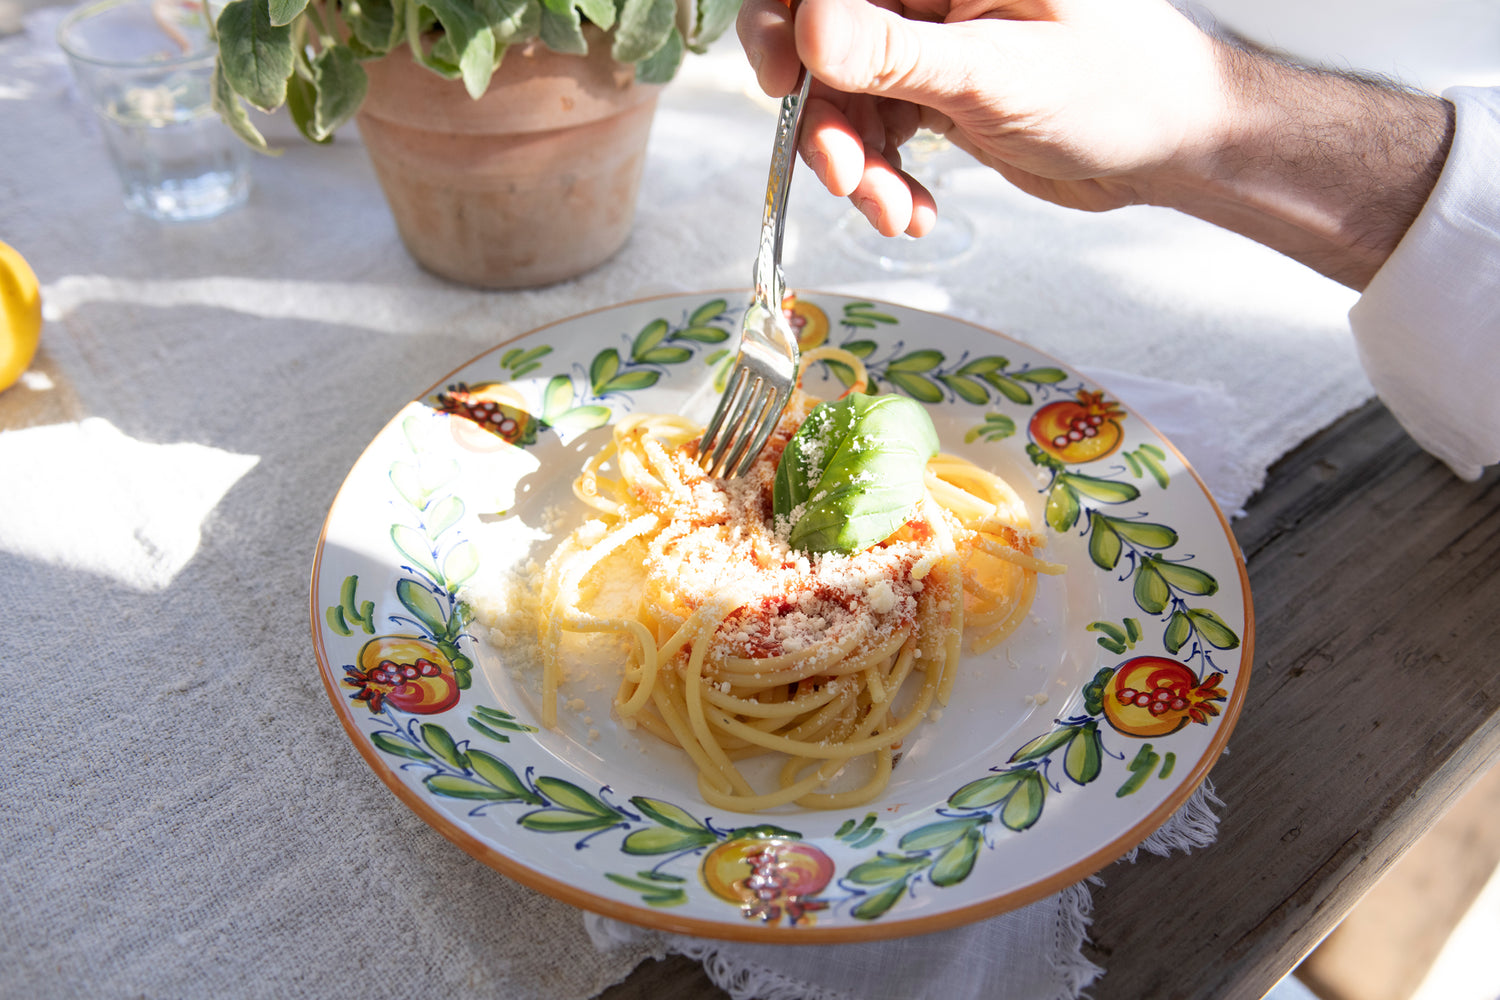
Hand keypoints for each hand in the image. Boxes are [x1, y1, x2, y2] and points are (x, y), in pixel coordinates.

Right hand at [736, 0, 1229, 236]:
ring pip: (843, 97)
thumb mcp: (998, 74)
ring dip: (857, 165)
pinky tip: (913, 213)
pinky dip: (884, 180)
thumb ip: (899, 54)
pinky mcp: (934, 89)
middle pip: (820, 40)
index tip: (784, 81)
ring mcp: (928, 40)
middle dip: (821, 116)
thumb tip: (809, 27)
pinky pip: (876, 131)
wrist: (1174, 145)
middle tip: (840, 174)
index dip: (785, 23)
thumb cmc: (1118, 88)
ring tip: (891, 211)